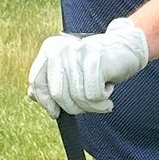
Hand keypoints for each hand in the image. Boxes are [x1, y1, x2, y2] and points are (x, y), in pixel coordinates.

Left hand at [28, 18, 149, 118]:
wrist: (125, 47)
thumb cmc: (96, 63)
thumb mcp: (70, 69)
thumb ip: (50, 80)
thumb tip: (32, 95)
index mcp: (50, 49)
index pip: (37, 82)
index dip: (45, 102)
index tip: (55, 112)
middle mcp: (60, 49)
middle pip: (57, 94)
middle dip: (73, 107)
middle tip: (86, 106)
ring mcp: (77, 53)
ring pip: (77, 97)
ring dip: (92, 106)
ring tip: (101, 100)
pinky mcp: (95, 60)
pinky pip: (93, 95)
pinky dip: (102, 101)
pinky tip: (108, 90)